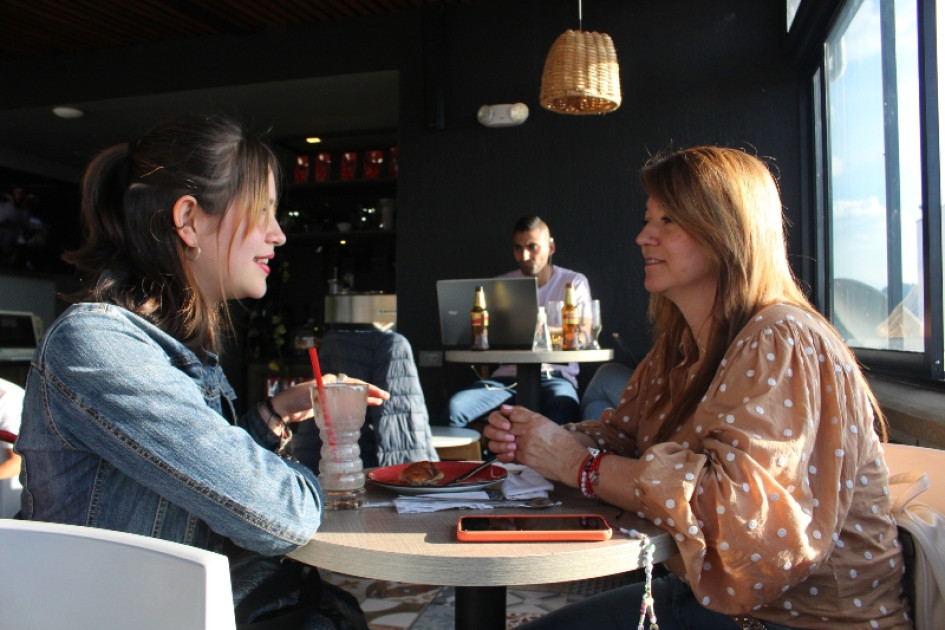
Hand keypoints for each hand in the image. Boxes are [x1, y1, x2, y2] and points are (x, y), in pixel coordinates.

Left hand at [270, 374, 389, 423]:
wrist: (284, 408)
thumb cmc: (296, 398)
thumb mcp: (311, 391)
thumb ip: (325, 390)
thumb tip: (338, 385)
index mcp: (332, 381)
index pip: (354, 383)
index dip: (368, 388)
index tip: (379, 393)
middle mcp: (333, 387)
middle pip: (356, 389)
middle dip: (371, 392)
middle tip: (385, 397)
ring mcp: (331, 396)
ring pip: (353, 397)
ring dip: (366, 399)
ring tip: (379, 403)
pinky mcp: (328, 405)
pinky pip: (346, 405)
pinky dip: (355, 407)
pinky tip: (363, 410)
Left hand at [484, 405, 586, 483]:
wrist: (573, 462)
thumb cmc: (564, 444)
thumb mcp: (548, 424)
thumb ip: (528, 417)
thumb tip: (508, 411)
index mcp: (536, 419)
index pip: (510, 412)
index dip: (504, 417)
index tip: (505, 422)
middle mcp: (529, 429)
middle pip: (502, 425)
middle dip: (497, 430)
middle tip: (502, 435)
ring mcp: (525, 444)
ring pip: (500, 441)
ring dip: (498, 444)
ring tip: (506, 446)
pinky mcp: (524, 458)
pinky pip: (506, 456)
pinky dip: (505, 456)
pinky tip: (510, 456)